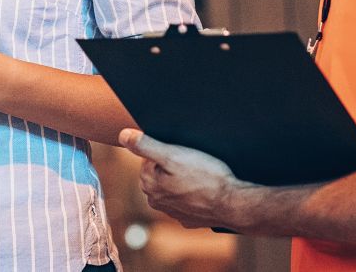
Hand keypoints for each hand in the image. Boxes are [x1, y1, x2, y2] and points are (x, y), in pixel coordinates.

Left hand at [119, 128, 247, 229]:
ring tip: (200, 175)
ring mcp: (173, 213)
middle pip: (158, 174)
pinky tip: (205, 190)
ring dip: (182, 180)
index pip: (147, 160)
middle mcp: (157, 202)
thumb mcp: (173, 155)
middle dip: (171, 166)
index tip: (181, 153)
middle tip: (191, 162)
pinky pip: (187, 201)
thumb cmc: (205, 177)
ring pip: (172, 188)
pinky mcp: (190, 219)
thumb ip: (146, 145)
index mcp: (149, 186)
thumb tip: (122, 136)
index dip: (165, 152)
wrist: (233, 204)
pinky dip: (193, 195)